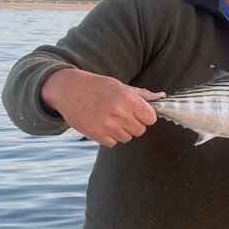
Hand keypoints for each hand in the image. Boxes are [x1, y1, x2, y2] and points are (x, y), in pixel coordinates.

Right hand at [40, 67, 163, 146]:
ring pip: (127, 138)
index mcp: (127, 99)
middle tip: (121, 115)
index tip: (138, 113)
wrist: (67, 89)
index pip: (151, 118)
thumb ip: (140, 95)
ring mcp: (107, 125)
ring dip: (121, 131)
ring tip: (109, 118)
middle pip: (140, 130)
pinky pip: (113, 143)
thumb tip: (161, 96)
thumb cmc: (96, 86)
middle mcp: (119, 113)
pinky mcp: (96, 135)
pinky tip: (101, 125)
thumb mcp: (119, 85)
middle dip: (133, 124)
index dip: (145, 116)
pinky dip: (109, 137)